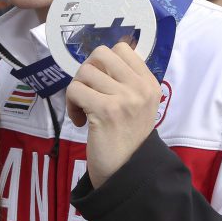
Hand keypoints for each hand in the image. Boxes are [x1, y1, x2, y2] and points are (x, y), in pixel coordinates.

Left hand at [66, 43, 159, 187]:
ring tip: (84, 109)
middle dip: (87, 71)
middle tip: (88, 92)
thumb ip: (125, 80)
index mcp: (150, 83)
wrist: (127, 172)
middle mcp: (140, 88)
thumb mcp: (137, 104)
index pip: (123, 48)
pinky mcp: (106, 110)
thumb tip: (101, 56)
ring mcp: (124, 98)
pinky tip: (80, 120)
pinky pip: (75, 90)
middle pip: (101, 54)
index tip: (101, 83)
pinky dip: (71, 105)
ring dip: (77, 90)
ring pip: (85, 72)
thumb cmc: (126, 138)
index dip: (103, 62)